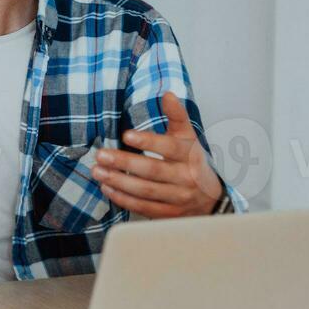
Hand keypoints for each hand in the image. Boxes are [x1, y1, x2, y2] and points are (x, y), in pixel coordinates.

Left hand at [92, 92, 222, 217]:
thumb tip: (167, 94)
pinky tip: (107, 188)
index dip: (148, 141)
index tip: (126, 134)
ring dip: (118, 181)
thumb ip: (177, 116)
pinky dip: (123, 199)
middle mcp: (186, 178)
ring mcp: (177, 199)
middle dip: (124, 163)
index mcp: (190, 155)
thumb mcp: (188, 137)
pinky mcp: (168, 215)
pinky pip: (143, 207)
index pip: (169, 147)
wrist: (210, 198)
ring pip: (145, 191)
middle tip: (101, 155)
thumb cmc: (192, 162)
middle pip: (153, 171)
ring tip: (98, 171)